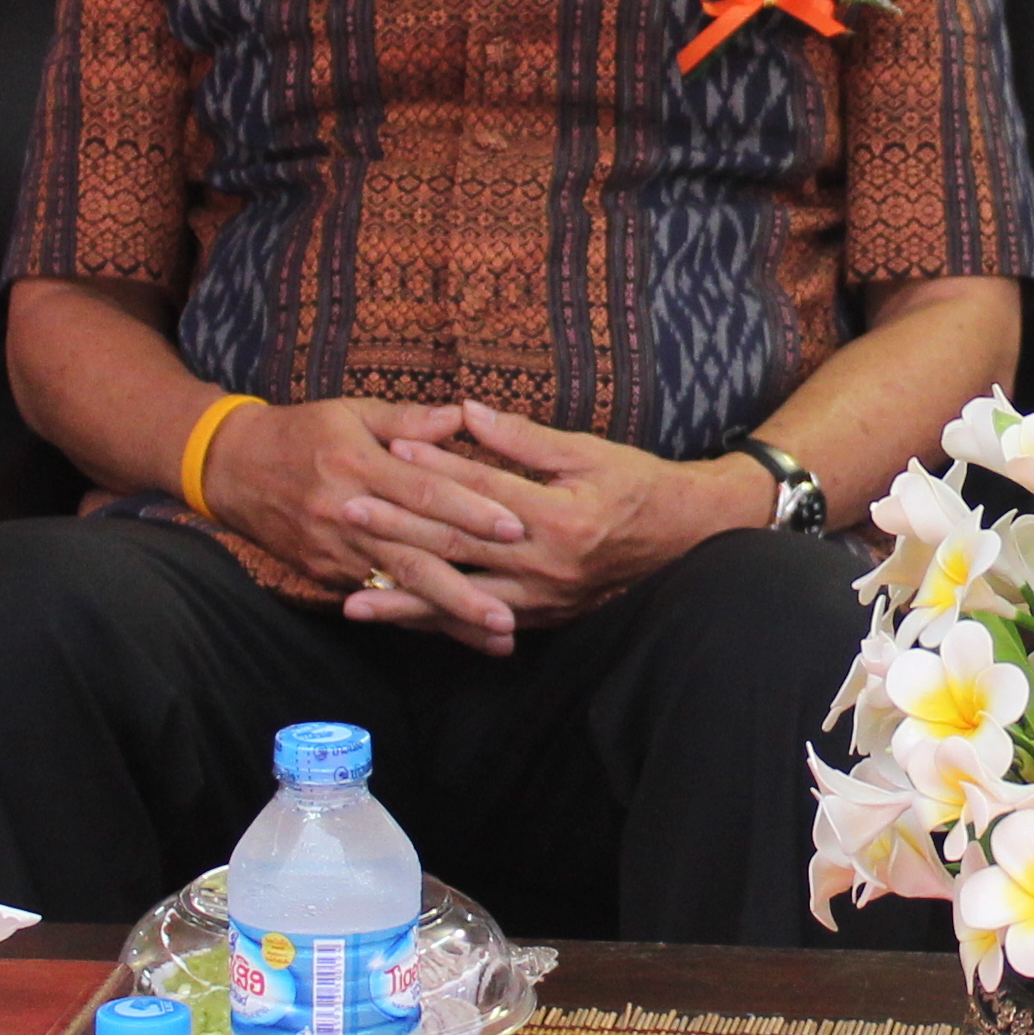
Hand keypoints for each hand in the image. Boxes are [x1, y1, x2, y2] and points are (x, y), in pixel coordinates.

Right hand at [199, 396, 500, 632]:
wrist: (232, 468)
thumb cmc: (302, 433)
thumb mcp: (351, 412)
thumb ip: (408, 419)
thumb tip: (463, 415)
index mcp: (359, 467)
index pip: (424, 493)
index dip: (470, 511)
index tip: (515, 528)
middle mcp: (347, 516)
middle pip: (415, 555)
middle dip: (467, 588)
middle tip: (512, 613)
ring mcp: (335, 552)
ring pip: (402, 589)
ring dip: (451, 618)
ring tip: (498, 637)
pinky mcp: (326, 575)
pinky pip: (381, 598)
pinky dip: (420, 618)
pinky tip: (458, 635)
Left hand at [353, 402, 768, 653]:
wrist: (686, 539)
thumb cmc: (637, 485)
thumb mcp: (587, 451)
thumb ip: (523, 437)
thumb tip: (465, 410)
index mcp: (558, 515)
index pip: (482, 488)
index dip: (435, 466)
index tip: (390, 448)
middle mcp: (545, 563)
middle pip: (459, 546)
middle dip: (398, 531)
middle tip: (347, 515)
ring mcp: (542, 598)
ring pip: (461, 598)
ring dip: (404, 598)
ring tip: (353, 599)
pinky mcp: (542, 618)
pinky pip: (480, 624)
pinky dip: (438, 623)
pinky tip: (403, 621)